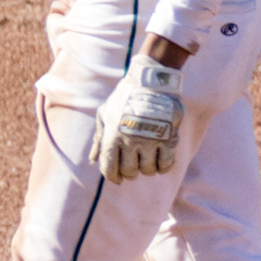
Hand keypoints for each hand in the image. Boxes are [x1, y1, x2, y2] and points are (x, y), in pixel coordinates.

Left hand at [99, 57, 182, 181]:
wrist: (151, 81)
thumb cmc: (125, 98)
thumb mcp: (106, 114)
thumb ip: (99, 138)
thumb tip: (93, 160)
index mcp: (111, 135)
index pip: (109, 168)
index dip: (113, 177)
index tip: (118, 178)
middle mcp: (129, 140)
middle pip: (130, 172)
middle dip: (131, 172)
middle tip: (134, 164)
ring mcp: (149, 140)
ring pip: (148, 170)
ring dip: (147, 167)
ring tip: (148, 157)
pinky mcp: (167, 138)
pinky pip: (165, 164)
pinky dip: (163, 166)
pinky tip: (161, 159)